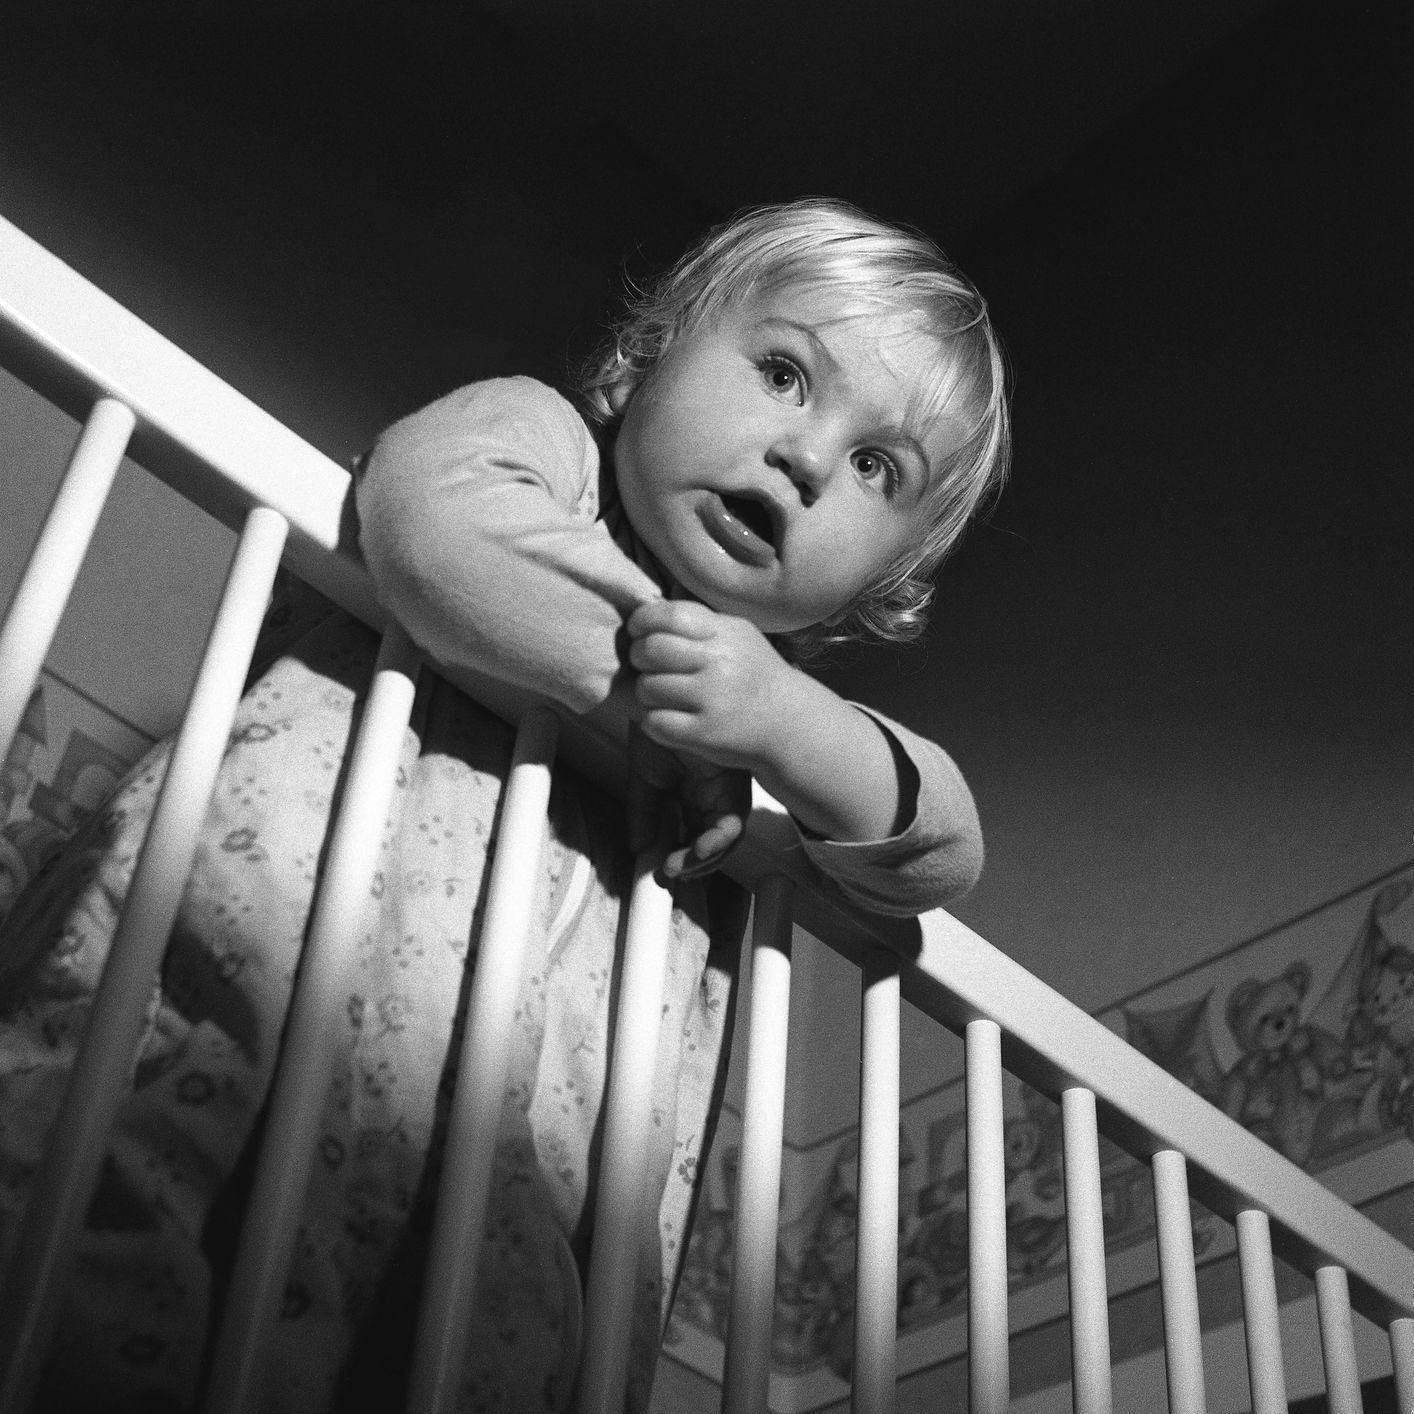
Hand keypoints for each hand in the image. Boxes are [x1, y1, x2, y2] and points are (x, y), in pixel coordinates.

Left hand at [626, 599, 791, 772]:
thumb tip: (645, 613)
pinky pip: (655, 722)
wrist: (790, 722)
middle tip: (647, 665)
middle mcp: (719, 663)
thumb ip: (698, 622)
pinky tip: (667, 717)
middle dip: (638, 656)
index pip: (670, 615)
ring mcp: (712, 699)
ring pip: (648, 687)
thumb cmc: (753, 674)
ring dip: (646, 691)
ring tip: (661, 694)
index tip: (639, 630)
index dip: (643, 620)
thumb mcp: (737, 634)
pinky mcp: (704, 733)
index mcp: (725, 633)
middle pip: (651, 649)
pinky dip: (653, 721)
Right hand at [627, 724, 750, 880]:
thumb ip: (644, 813)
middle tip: (671, 872)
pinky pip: (734, 821)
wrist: (658, 696)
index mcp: (696, 793)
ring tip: (682, 865)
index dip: (682, 856)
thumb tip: (639, 849)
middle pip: (715, 840)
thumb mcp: (645, 777)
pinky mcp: (734, 782)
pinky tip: (698, 846)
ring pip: (728, 837)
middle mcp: (715, 794)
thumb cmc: (654, 726)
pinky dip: (717, 840)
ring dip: (707, 858)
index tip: (663, 869)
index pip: (695, 833)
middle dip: (696, 864)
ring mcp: (727, 788)